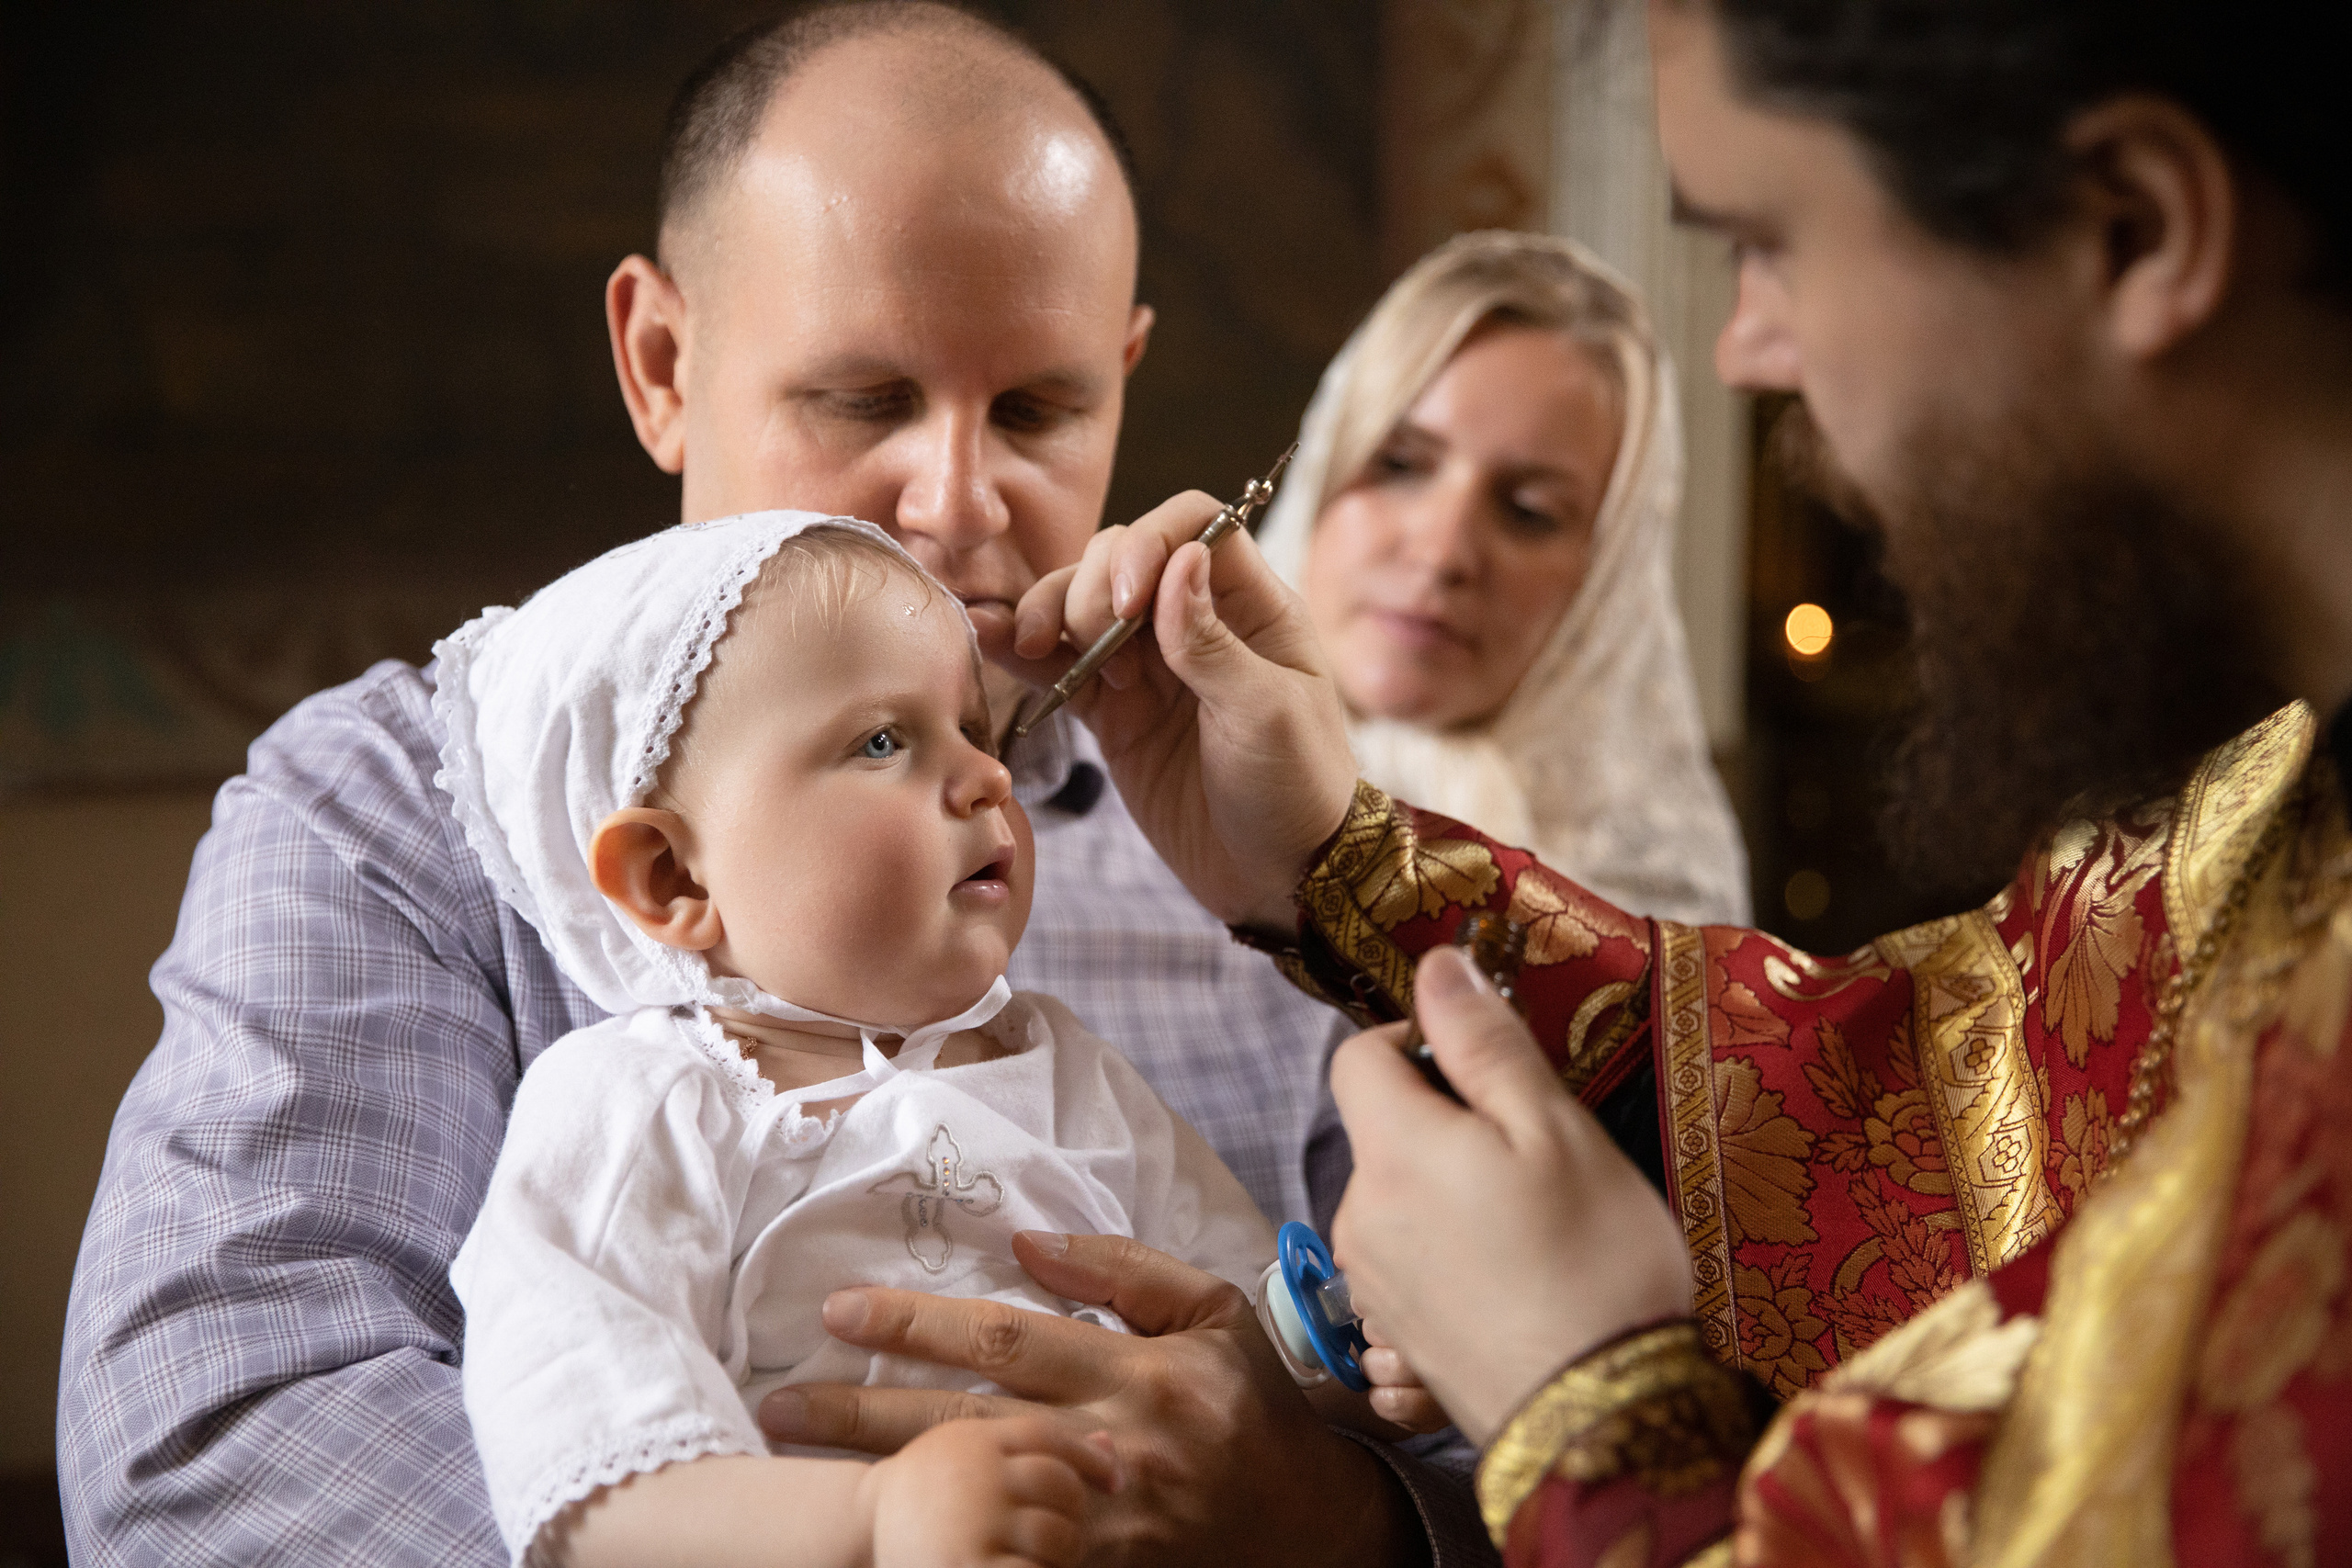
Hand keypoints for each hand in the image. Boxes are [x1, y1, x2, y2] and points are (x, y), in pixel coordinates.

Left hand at [762, 1233, 1419, 1567]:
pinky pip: (1007, 1554)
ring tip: (798, 1468)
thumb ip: (1125, 1270)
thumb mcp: (1215, 1313)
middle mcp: (1114, 1448)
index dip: (918, 1324)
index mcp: (1140, 1373)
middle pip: (968, 1422)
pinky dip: (939, 1540)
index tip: (841, 1312)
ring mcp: (1101, 1525)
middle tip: (782, 1405)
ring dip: (881, 1484)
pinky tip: (881, 1533)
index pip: (1007, 1338)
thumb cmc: (1253, 1409)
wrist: (1314, 1527)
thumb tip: (1028, 1239)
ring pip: (974, 1495)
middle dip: (865, 1412)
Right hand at [862, 1415, 1121, 1567]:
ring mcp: (975, 1524)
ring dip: (1061, 1552)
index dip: (1089, 1457)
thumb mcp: (969, 1454)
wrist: (860, 1535)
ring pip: (1058, 1535)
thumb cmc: (927, 1496)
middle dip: (1073, 1512)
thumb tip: (1111, 1447)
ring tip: (1033, 1555)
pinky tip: (1026, 1564)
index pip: (1050, 1435)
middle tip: (1061, 1531)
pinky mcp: (972, 1567)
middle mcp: (975, 1475)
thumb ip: (1033, 1444)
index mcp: (974, 1438)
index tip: (1115, 1481)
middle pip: (1060, 1484)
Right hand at [989, 492, 1356, 932]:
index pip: (1193, 525)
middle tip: (1092, 643)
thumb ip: (1211, 640)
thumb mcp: (1266, 713)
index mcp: (1253, 606)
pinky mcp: (1113, 714)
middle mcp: (1195, 621)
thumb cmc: (1296, 789)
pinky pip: (1060, 667)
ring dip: (1048, 611)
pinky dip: (1022, 652)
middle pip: (1123, 555)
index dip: (1149, 542)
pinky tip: (989, 640)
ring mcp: (1149, 667)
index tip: (1128, 600)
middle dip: (1091, 586)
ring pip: (1082, 604)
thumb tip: (1179, 558)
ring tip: (1036, 649)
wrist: (1280, 878)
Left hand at [1328, 946, 1693, 1445]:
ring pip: (1398, 1201)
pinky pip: (1408, 1271)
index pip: (1356, 1058)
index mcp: (1390, 1152)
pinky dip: (1449, 1263)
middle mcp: (1357, 1217)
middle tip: (1535, 1158)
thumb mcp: (1553, 1129)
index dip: (1415, 1045)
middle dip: (1446, 1127)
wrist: (1602, 1421)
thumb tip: (1435, 965)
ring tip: (1532, 1231)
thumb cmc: (1593, 1265)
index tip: (1484, 1069)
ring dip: (1450, 1197)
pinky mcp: (1395, 1339)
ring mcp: (1371, 1286)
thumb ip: (1482, 1041)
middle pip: (1382, 1133)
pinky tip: (1510, 1285)